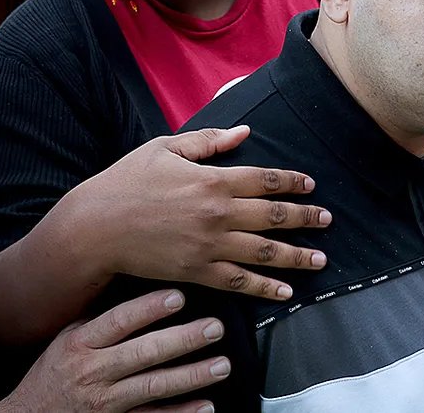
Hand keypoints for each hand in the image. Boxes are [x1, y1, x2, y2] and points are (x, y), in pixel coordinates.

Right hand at [0, 290, 228, 412]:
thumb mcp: (66, 339)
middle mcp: (93, 372)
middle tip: (214, 327)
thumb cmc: (52, 374)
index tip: (179, 296)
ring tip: (221, 364)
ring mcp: (106, 402)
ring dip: (191, 376)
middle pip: (143, 353)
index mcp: (80, 344)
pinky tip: (206, 405)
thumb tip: (141, 289)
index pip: (118, 322)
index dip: (149, 309)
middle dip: (183, 339)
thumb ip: (99, 320)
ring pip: (153, 387)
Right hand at [70, 126, 331, 300]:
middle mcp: (218, 213)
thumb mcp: (164, 148)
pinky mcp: (198, 271)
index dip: (293, 182)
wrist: (95, 227)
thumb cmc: (126, 182)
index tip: (312, 186)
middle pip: (274, 216)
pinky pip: (240, 282)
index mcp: (212, 179)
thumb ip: (208, 142)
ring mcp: (210, 245)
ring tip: (320, 260)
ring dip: (297, 255)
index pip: (266, 180)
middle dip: (306, 218)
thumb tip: (244, 131)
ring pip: (264, 251)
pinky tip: (285, 291)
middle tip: (328, 221)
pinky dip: (265, 287)